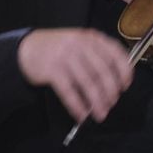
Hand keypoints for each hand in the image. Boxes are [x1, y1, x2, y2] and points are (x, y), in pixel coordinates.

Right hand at [17, 28, 132, 121]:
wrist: (27, 48)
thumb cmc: (60, 49)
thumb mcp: (81, 43)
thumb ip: (98, 55)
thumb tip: (116, 82)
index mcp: (92, 37)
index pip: (116, 53)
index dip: (124, 72)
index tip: (125, 86)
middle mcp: (80, 45)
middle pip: (103, 72)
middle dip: (110, 92)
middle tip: (112, 104)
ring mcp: (65, 57)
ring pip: (88, 83)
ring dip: (97, 102)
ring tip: (101, 114)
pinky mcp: (51, 70)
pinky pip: (69, 92)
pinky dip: (77, 106)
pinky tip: (82, 114)